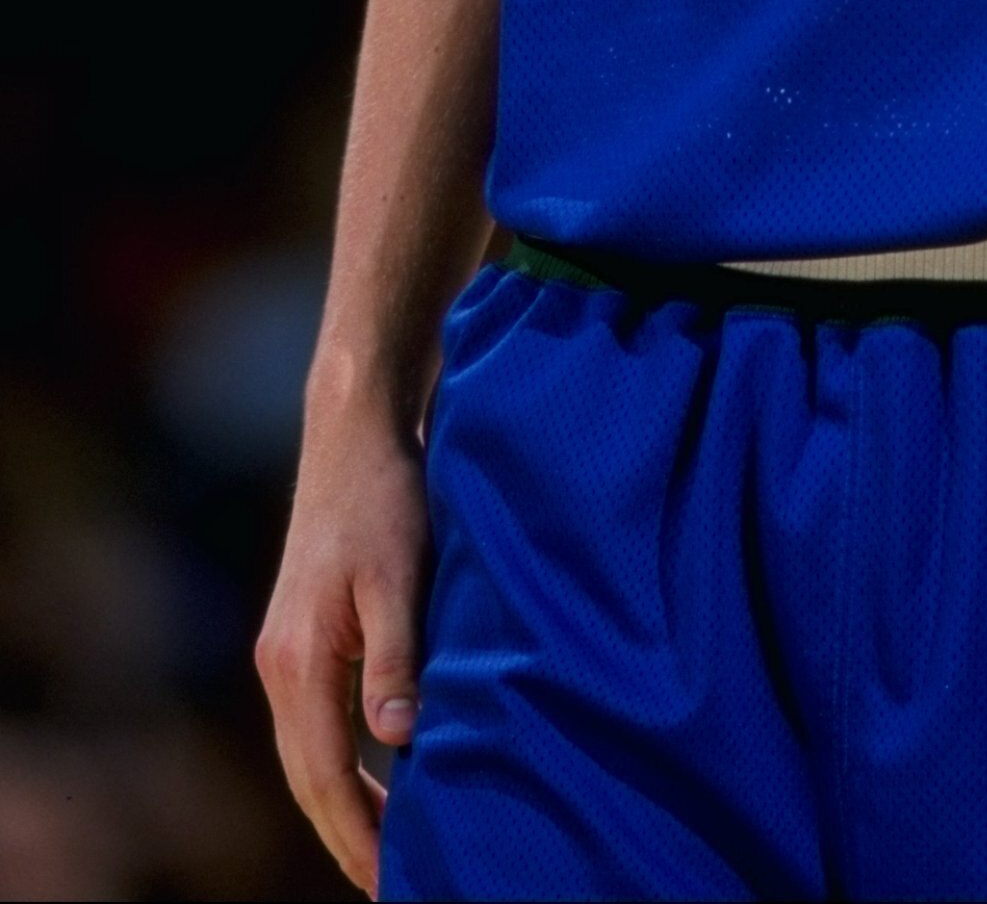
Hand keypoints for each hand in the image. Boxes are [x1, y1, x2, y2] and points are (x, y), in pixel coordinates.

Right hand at [256, 403, 428, 897]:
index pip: (326, 776)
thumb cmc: (386, 497)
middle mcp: (279, 666)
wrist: (353, 434)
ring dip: (341, 805)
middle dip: (347, 836)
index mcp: (300, 661)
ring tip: (385, 850)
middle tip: (391, 885)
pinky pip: (312, 725)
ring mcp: (282, 653)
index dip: (360, 833)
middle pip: (307, 779)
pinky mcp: (297, 638)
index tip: (392, 880)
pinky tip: (374, 776)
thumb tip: (398, 740)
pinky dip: (338, 765)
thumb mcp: (402, 574)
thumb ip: (397, 658)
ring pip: (306, 756)